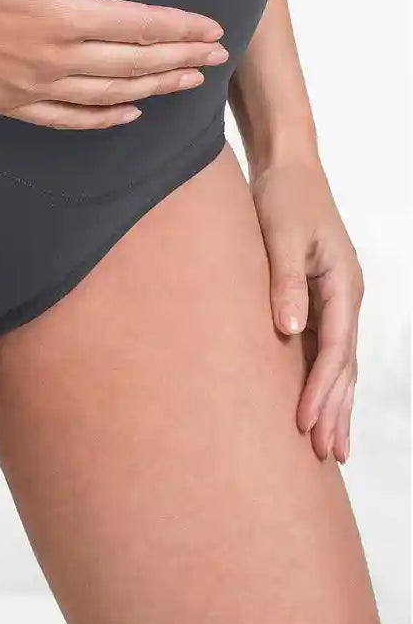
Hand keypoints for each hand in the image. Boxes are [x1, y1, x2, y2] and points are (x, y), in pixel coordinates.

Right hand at [0, 0, 227, 127]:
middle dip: (179, 62)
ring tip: (185, 84)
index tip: (213, 32)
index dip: (182, 31)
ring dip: (152, 90)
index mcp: (65, 16)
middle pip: (133, 65)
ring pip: (108, 95)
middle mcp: (55, 59)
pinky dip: (102, 118)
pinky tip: (127, 113)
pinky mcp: (10, 103)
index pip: (141, 28)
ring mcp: (33, 87)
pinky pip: (67, 119)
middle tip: (215, 61)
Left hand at [251, 156, 362, 462]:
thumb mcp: (278, 235)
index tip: (304, 424)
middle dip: (336, 411)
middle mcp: (346, 297)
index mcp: (342, 284)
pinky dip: (324, 382)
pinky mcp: (318, 300)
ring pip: (340, 364)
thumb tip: (290, 331)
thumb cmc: (281, 197)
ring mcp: (336, 301)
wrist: (287, 168)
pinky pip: (326, 351)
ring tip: (333, 448)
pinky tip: (318, 407)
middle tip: (328, 455)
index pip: (335, 350)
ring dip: (336, 405)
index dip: (320, 390)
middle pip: (345, 366)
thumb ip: (283, 282)